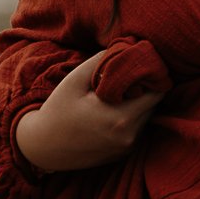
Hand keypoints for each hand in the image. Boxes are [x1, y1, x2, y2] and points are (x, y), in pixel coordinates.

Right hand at [13, 47, 165, 172]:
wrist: (43, 147)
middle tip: (129, 76)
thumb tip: (126, 45)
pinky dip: (130, 118)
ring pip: (146, 117)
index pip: (157, 93)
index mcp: (120, 118)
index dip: (152, 77)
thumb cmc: (58, 110)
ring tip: (118, 93)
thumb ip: (102, 60)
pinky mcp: (123, 153)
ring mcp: (126, 147)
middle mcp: (129, 135)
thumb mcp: (75, 80)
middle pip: (153, 105)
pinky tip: (111, 111)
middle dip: (145, 89)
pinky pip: (137, 130)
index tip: (141, 66)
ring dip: (138, 104)